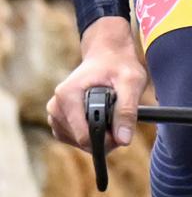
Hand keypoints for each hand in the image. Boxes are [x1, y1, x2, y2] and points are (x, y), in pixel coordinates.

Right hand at [47, 17, 147, 152]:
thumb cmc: (119, 65)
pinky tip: (102, 120)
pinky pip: (73, 138)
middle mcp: (56, 105)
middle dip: (103, 137)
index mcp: (68, 95)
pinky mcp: (58, 119)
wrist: (107, 55)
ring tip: (112, 117)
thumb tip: (123, 139)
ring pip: (76, 141)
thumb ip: (127, 110)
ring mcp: (55, 113)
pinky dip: (89, 134)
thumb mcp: (131, 82)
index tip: (122, 132)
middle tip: (121, 122)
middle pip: (80, 140)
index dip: (106, 139)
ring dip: (97, 136)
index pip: (83, 135)